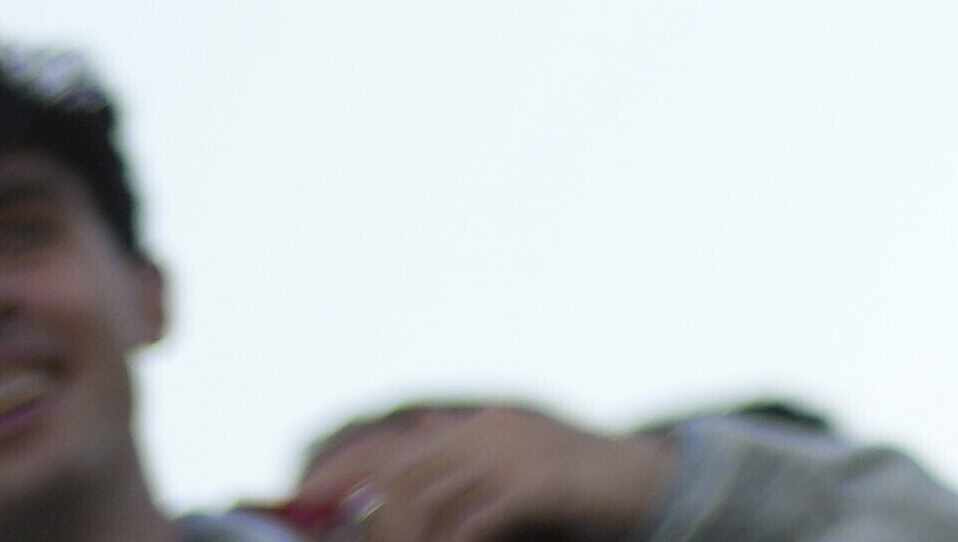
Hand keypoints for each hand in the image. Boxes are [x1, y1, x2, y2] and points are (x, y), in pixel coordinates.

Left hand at [285, 401, 681, 539]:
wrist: (650, 483)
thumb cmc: (580, 489)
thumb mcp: (517, 470)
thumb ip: (468, 467)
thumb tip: (415, 447)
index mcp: (481, 427)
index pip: (394, 449)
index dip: (345, 477)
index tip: (306, 504)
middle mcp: (490, 431)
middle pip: (401, 476)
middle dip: (363, 520)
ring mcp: (514, 452)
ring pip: (425, 501)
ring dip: (400, 541)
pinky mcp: (536, 482)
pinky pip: (468, 524)